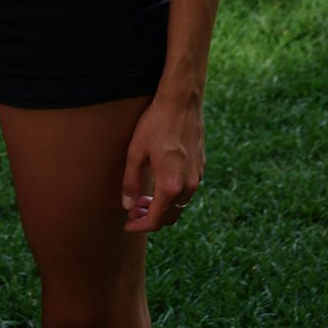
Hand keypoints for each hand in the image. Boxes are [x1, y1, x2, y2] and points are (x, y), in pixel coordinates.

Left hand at [120, 93, 204, 232]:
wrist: (182, 101)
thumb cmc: (156, 123)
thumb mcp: (136, 152)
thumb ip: (130, 182)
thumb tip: (127, 206)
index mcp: (170, 186)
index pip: (156, 220)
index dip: (140, 225)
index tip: (128, 224)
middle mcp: (187, 186)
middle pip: (169, 216)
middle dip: (150, 218)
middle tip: (133, 211)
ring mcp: (196, 176)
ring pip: (180, 205)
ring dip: (162, 207)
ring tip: (144, 199)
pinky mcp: (200, 166)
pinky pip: (186, 191)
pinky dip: (172, 195)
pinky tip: (160, 183)